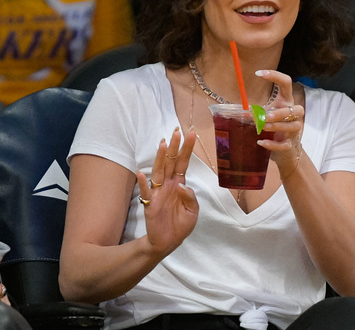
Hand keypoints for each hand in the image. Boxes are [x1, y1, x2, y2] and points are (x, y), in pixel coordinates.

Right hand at [135, 127, 198, 256]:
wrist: (168, 242)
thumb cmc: (180, 224)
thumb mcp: (193, 211)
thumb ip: (190, 197)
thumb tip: (182, 184)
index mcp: (180, 184)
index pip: (184, 163)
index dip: (187, 149)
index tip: (191, 134)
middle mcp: (168, 185)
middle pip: (171, 162)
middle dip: (175, 147)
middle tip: (177, 131)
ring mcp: (158, 193)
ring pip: (158, 172)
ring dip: (160, 158)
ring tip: (163, 144)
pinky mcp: (149, 204)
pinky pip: (145, 192)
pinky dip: (142, 183)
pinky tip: (141, 174)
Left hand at [255, 70, 303, 179]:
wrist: (285, 150)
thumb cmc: (274, 128)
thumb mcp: (265, 116)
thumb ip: (255, 111)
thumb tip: (235, 109)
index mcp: (285, 103)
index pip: (286, 83)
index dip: (275, 76)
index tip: (258, 73)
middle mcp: (293, 115)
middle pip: (296, 109)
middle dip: (281, 112)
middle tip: (265, 116)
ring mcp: (294, 130)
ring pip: (293, 126)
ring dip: (277, 126)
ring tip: (263, 127)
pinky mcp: (290, 144)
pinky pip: (285, 144)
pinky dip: (273, 144)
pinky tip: (261, 143)